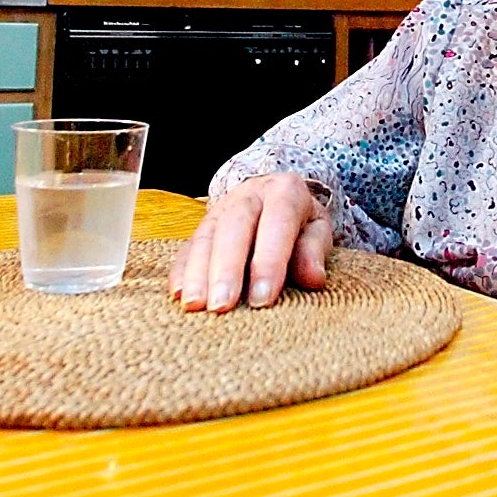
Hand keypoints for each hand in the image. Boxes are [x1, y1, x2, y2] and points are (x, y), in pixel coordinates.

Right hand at [169, 172, 331, 311]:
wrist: (276, 198)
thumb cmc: (301, 223)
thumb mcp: (317, 229)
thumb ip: (314, 251)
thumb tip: (313, 278)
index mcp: (284, 191)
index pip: (277, 222)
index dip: (268, 261)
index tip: (263, 299)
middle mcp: (248, 195)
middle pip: (234, 227)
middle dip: (227, 269)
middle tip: (223, 305)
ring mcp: (220, 209)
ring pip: (205, 237)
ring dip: (198, 274)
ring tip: (196, 306)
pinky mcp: (202, 226)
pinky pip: (187, 247)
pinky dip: (181, 271)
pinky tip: (179, 295)